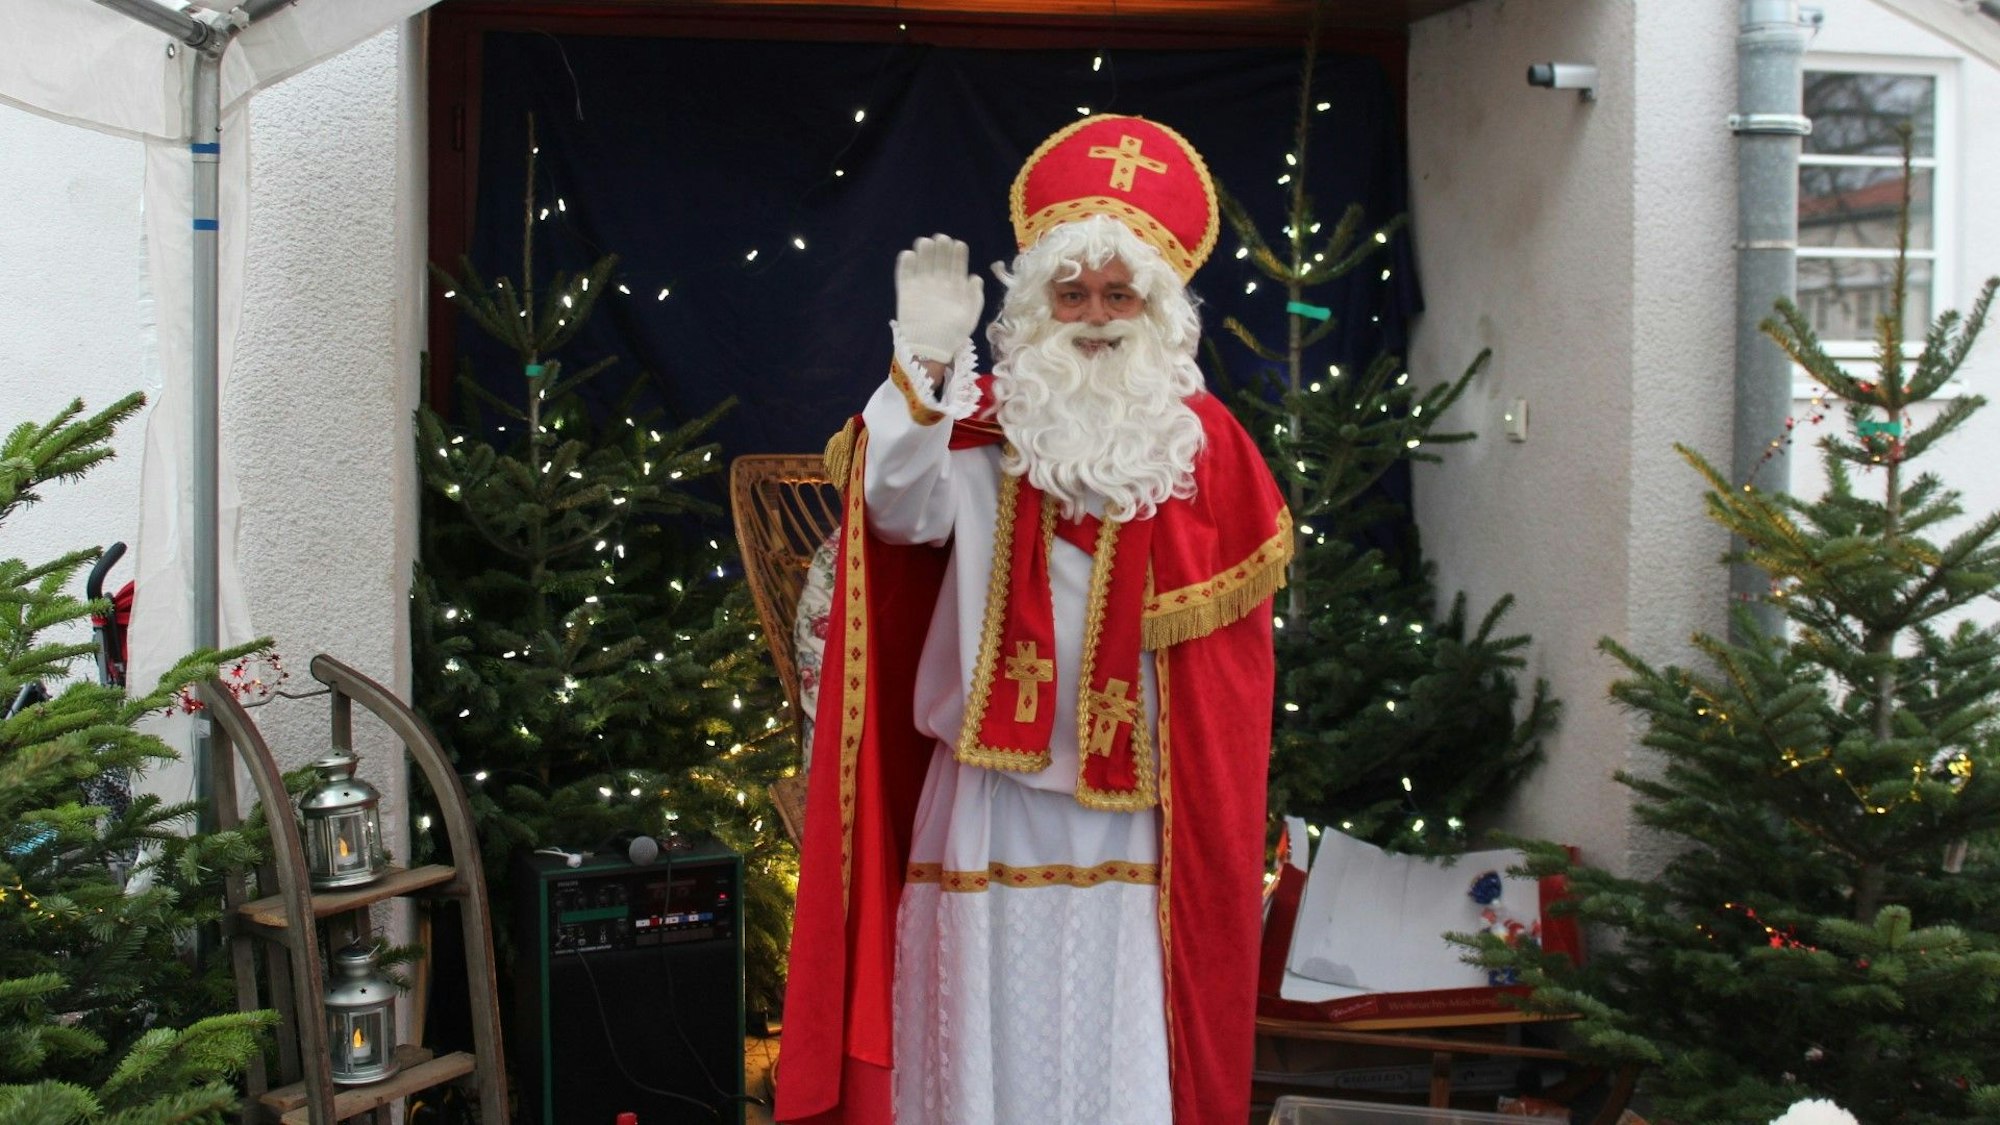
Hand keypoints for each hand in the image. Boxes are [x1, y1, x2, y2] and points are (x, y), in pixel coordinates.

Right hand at [895, 235, 984, 364]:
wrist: (931, 350)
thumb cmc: (953, 334)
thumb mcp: (970, 316)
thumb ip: (974, 297)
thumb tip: (975, 277)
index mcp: (955, 286)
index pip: (957, 264)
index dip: (958, 254)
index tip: (958, 244)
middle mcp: (938, 282)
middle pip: (939, 259)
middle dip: (941, 248)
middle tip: (941, 239)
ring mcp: (921, 286)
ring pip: (922, 262)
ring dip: (923, 251)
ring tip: (925, 243)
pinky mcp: (905, 292)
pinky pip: (904, 274)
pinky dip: (905, 264)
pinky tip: (909, 256)